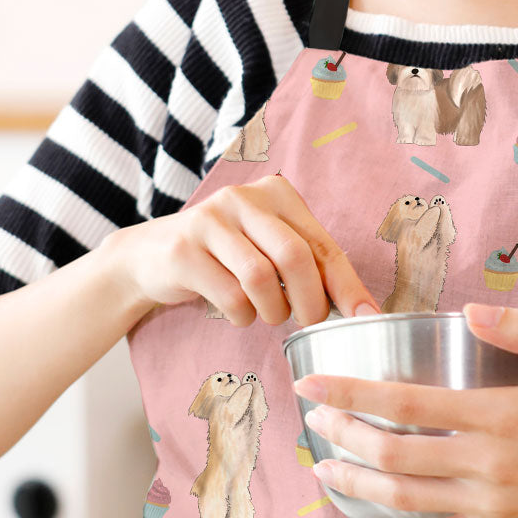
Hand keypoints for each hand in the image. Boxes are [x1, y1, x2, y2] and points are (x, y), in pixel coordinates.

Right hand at [100, 174, 381, 326]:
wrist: (151, 256)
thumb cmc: (226, 257)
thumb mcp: (268, 247)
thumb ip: (309, 264)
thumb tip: (361, 308)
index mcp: (276, 194)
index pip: (322, 244)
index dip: (347, 285)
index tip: (366, 316)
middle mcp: (243, 198)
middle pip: (295, 257)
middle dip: (311, 302)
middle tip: (309, 323)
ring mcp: (209, 220)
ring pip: (261, 278)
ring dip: (273, 311)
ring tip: (269, 316)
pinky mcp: (183, 250)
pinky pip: (230, 296)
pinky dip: (242, 316)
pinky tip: (239, 313)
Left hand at [293, 302, 517, 517]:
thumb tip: (471, 310)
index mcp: (504, 416)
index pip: (407, 402)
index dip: (351, 392)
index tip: (310, 382)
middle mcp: (488, 465)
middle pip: (392, 452)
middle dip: (342, 433)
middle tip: (311, 418)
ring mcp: (489, 508)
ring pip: (401, 498)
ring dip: (353, 482)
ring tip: (320, 466)